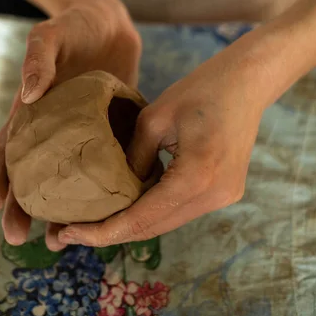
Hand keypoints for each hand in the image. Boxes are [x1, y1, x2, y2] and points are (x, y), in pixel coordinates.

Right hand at [0, 0, 140, 249]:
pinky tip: (111, 210)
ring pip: (71, 182)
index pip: (7, 151)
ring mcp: (85, 137)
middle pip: (34, 177)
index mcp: (31, 115)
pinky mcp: (113, 134)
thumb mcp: (50, 35)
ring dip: (63, 210)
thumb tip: (28, 95)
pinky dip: (107, 189)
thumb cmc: (73, 26)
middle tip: (17, 238)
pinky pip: (109, 165)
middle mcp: (55, 133)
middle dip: (23, 208)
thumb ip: (37, 59)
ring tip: (62, 238)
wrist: (109, 23)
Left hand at [57, 42, 271, 246]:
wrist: (248, 81)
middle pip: (153, 228)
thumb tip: (112, 189)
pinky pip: (180, 209)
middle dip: (111, 233)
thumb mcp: (154, 118)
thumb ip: (132, 159)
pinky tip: (126, 204)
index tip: (68, 234)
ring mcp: (223, 198)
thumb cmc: (200, 89)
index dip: (101, 231)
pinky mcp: (224, 192)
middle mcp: (213, 197)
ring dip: (131, 224)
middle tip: (71, 232)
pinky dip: (152, 210)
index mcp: (196, 177)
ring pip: (166, 222)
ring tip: (92, 222)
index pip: (140, 219)